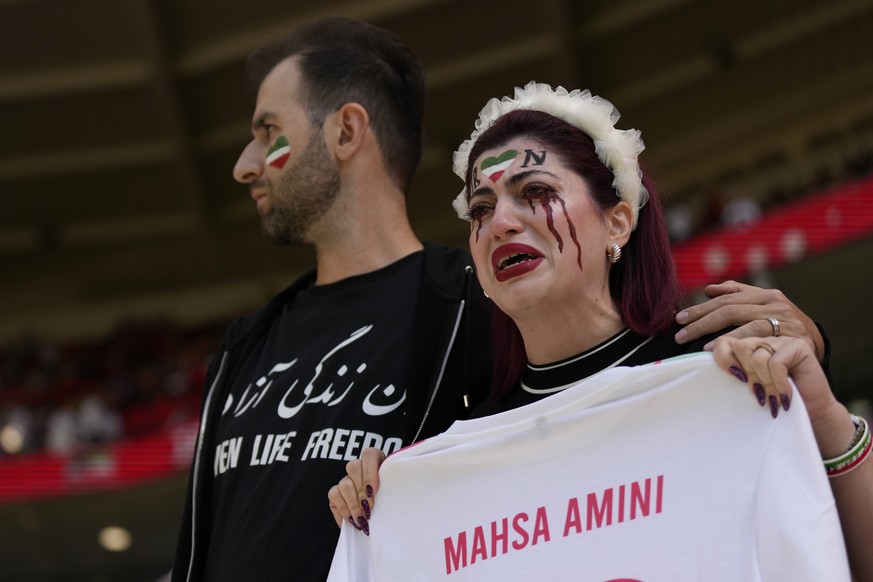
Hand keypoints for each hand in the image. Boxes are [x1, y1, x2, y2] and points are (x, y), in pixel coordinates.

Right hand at [327, 447, 384, 534]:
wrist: (380, 518)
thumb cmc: (389, 502)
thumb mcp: (392, 493)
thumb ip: (389, 490)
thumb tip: (384, 498)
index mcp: (375, 462)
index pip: (369, 455)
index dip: (370, 471)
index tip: (374, 490)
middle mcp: (358, 468)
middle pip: (353, 467)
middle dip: (361, 491)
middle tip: (369, 508)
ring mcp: (345, 479)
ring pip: (344, 483)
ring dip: (353, 504)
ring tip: (362, 519)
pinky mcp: (335, 493)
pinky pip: (333, 496)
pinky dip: (343, 510)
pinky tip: (352, 521)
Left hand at [674, 280, 824, 360]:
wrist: (816, 351)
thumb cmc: (784, 331)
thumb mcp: (765, 310)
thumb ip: (740, 297)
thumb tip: (709, 289)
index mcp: (766, 294)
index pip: (726, 298)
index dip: (701, 308)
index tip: (679, 318)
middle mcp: (775, 303)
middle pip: (729, 308)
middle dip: (700, 320)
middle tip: (679, 333)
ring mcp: (783, 319)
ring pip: (740, 321)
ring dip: (712, 332)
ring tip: (693, 343)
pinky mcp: (790, 335)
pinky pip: (756, 337)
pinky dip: (733, 342)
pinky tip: (716, 349)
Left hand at [712, 335, 854, 456]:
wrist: (810, 412)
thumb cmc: (774, 399)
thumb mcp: (747, 383)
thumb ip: (733, 369)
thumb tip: (706, 358)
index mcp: (748, 343)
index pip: (724, 341)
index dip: (724, 359)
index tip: (735, 378)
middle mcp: (764, 337)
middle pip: (740, 346)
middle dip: (747, 374)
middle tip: (758, 392)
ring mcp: (782, 339)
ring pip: (758, 356)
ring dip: (765, 383)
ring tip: (773, 397)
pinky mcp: (798, 346)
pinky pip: (776, 363)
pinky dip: (778, 383)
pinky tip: (785, 395)